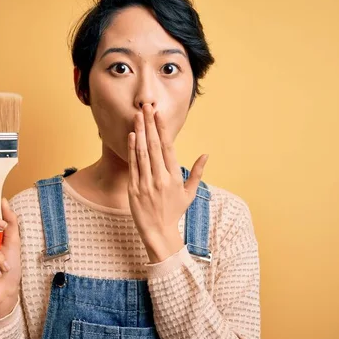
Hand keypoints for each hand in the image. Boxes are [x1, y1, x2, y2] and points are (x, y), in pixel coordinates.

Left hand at [128, 104, 208, 262]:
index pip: (168, 148)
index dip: (162, 129)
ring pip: (142, 152)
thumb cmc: (174, 211)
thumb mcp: (189, 193)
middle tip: (146, 106)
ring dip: (139, 132)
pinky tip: (132, 136)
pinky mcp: (134, 189)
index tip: (159, 114)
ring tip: (138, 115)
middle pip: (154, 146)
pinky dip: (132, 149)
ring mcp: (146, 183)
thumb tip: (206, 154)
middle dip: (150, 124)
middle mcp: (160, 178)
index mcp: (174, 177)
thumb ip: (197, 172)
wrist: (158, 232)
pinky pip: (133, 165)